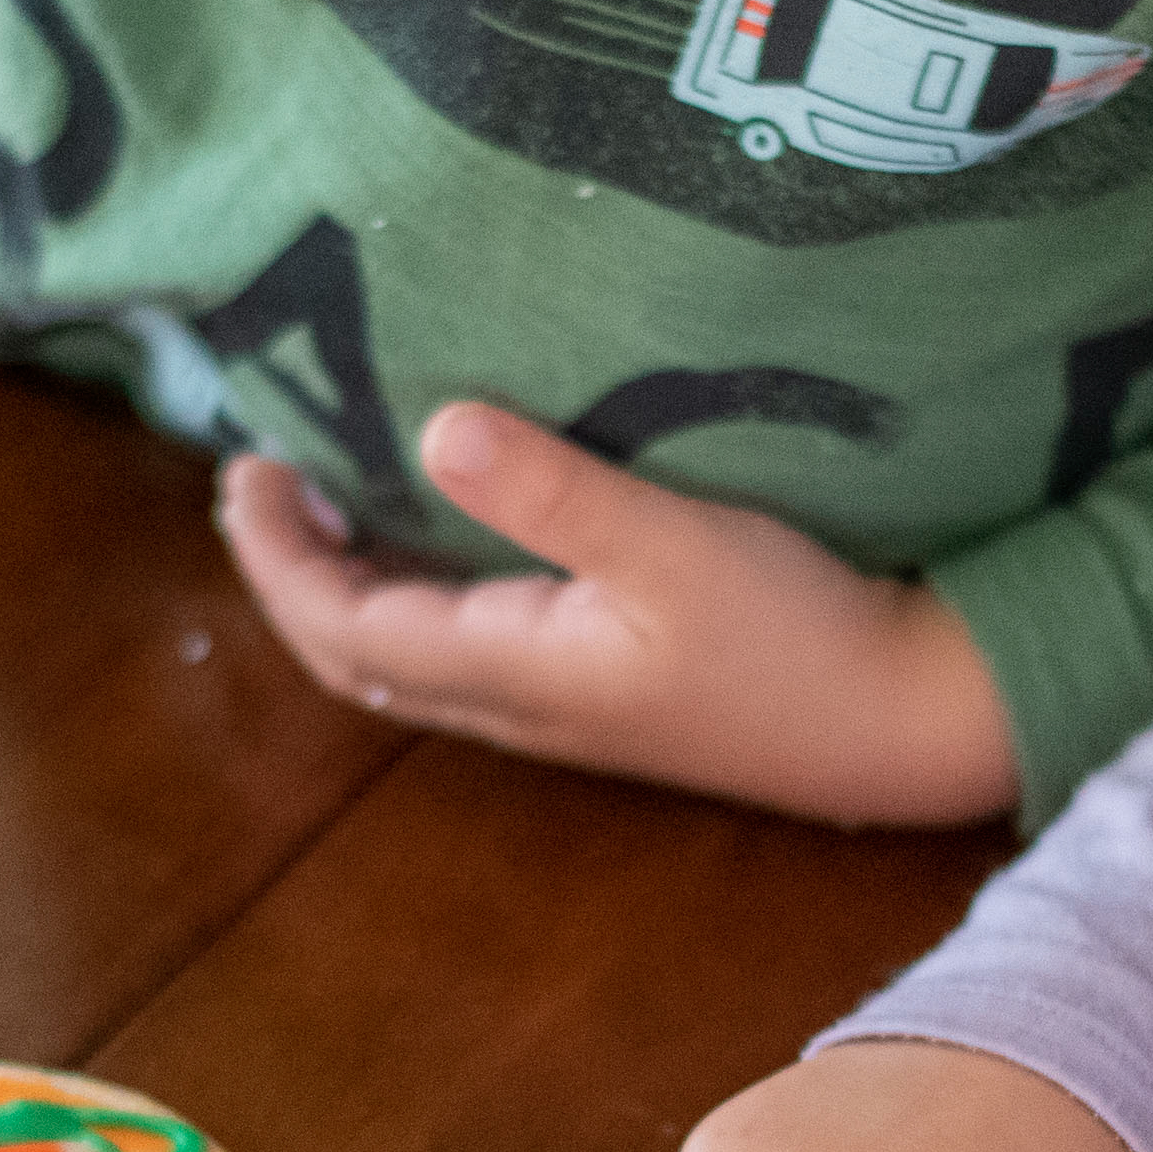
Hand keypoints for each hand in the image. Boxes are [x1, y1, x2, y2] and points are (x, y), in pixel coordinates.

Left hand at [213, 400, 1017, 825]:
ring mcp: (561, 704)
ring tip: (331, 489)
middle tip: (266, 471)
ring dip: (353, 581)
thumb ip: (555, 493)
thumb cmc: (800, 634)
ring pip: (411, 654)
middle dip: (295, 570)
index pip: (345, 628)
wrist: (904, 723)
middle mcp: (521, 702)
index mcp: (516, 670)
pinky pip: (467, 643)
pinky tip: (445, 527)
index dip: (279, 557)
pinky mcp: (604, 688)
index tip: (248, 465)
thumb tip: (435, 427)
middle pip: (358, 653)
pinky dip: (420, 587)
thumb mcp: (679, 545)